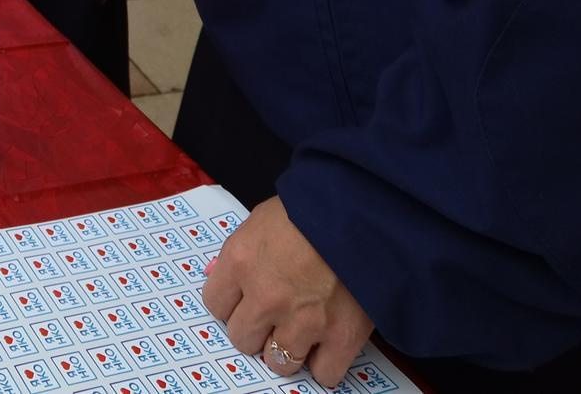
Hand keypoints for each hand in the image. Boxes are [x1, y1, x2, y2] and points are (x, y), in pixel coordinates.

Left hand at [203, 198, 375, 387]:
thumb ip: (240, 252)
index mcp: (241, 261)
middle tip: (275, 314)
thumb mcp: (262, 219)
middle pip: (242, 338)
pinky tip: (328, 343)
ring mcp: (302, 321)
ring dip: (288, 349)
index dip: (233, 303)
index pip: (215, 305)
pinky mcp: (341, 336)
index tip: (246, 300)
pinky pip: (323, 373)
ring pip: (278, 362)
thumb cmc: (313, 206)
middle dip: (257, 328)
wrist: (365, 210)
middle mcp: (265, 297)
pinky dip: (325, 363)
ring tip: (303, 329)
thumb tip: (219, 277)